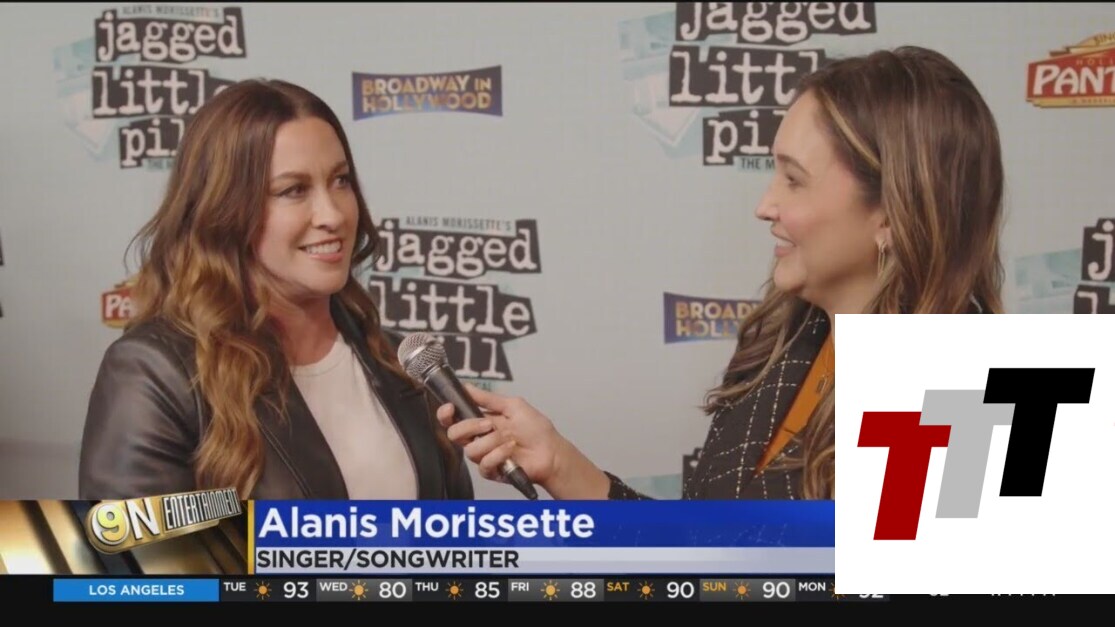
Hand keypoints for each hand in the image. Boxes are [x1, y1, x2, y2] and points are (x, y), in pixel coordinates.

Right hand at [435, 384, 611, 498]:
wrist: (551, 452)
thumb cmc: (537, 430)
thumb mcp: (513, 406)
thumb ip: (488, 398)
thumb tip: (468, 387)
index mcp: (481, 421)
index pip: (453, 418)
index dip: (446, 414)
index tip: (450, 408)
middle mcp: (480, 438)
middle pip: (454, 434)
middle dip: (470, 426)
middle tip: (489, 424)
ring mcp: (484, 455)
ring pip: (470, 450)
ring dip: (492, 441)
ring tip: (510, 439)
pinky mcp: (491, 470)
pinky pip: (483, 463)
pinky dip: (499, 454)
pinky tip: (511, 450)